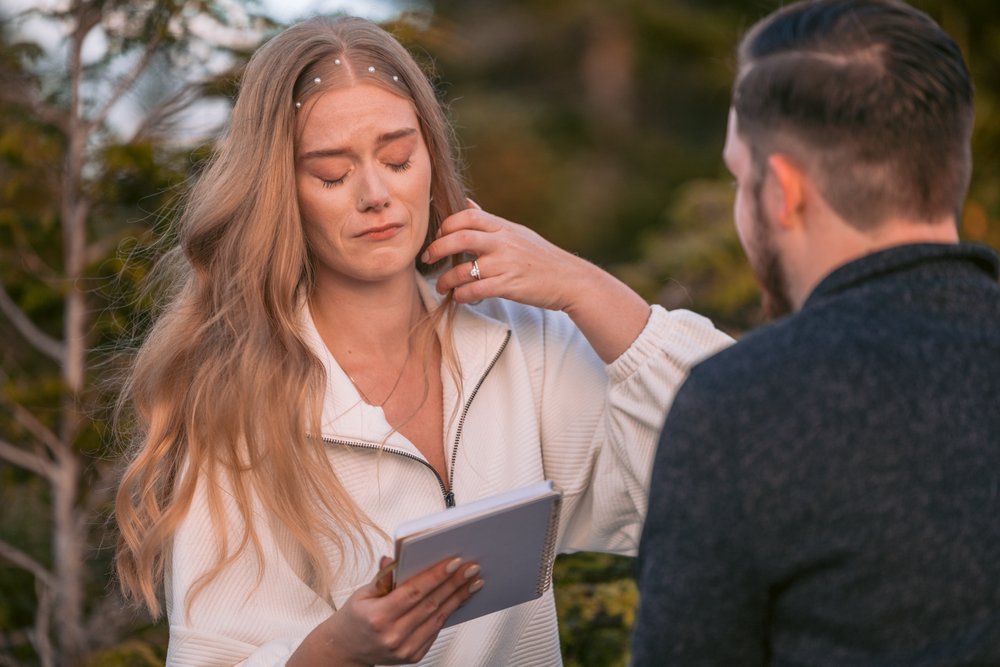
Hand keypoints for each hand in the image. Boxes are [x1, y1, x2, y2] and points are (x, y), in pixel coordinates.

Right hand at [289, 555, 482, 665]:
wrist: (346, 649)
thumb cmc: (355, 617)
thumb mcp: (363, 593)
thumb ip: (383, 577)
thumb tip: (393, 557)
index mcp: (378, 617)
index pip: (414, 592)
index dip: (436, 576)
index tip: (454, 562)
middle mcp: (393, 636)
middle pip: (431, 604)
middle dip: (454, 584)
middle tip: (472, 568)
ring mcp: (404, 648)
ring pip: (438, 618)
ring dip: (458, 598)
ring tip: (473, 582)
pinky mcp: (413, 656)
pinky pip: (435, 630)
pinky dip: (448, 613)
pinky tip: (459, 599)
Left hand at [422, 201, 583, 310]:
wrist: (571, 280)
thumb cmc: (541, 257)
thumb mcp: (516, 232)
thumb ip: (489, 220)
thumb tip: (466, 203)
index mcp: (504, 227)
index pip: (468, 216)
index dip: (447, 224)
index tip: (438, 236)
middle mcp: (503, 243)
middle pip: (460, 237)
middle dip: (438, 248)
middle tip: (427, 258)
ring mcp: (506, 264)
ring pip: (465, 270)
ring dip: (447, 280)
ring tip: (442, 286)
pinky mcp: (510, 286)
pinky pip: (477, 291)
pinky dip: (463, 295)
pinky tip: (460, 297)